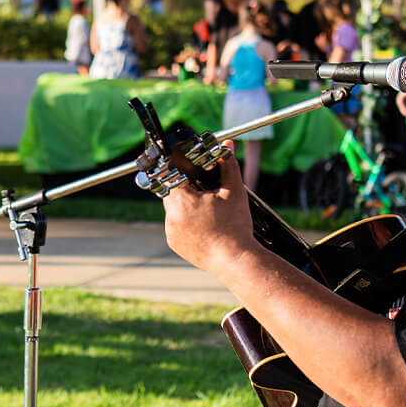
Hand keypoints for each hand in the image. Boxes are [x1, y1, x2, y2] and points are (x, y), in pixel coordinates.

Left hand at [159, 145, 255, 272]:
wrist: (235, 261)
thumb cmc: (235, 228)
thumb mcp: (234, 192)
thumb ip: (227, 165)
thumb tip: (226, 145)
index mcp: (181, 200)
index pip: (172, 174)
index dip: (183, 170)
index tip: (193, 171)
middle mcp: (171, 217)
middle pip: (172, 192)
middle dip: (188, 188)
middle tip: (205, 191)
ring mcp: (171, 232)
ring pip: (174, 209)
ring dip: (187, 206)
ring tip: (208, 212)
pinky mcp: (175, 244)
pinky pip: (176, 226)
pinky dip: (187, 223)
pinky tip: (205, 226)